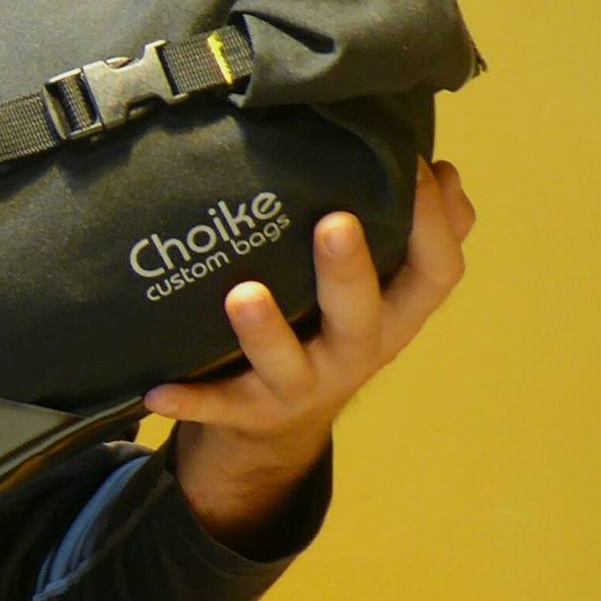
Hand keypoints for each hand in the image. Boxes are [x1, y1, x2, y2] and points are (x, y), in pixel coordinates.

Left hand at [143, 159, 473, 547]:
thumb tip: (444, 172)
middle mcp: (355, 354)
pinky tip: (157, 391)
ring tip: (242, 294)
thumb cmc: (332, 331)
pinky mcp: (246, 413)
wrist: (282, 431)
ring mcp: (299, 387)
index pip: (435, 274)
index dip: (434, 225)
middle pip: (362, 317)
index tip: (420, 170)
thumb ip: (415, 236)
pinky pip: (216, 409)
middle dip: (348, 271)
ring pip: (288, 365)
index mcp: (393, 317)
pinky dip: (190, 401)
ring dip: (264, 332)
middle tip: (335, 223)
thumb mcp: (383, 292)